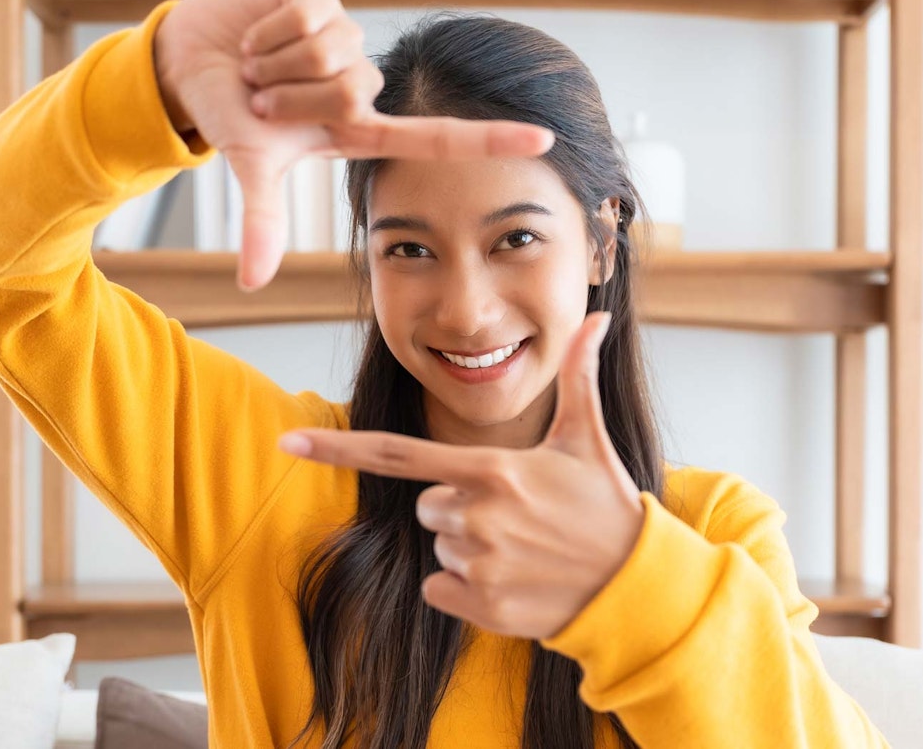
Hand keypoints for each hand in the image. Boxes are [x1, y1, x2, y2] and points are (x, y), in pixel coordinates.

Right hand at [153, 0, 554, 290]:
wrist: (192, 63)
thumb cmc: (231, 117)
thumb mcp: (253, 169)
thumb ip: (262, 223)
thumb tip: (250, 283)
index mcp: (358, 128)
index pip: (437, 137)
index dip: (490, 140)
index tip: (545, 140)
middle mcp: (361, 84)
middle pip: (352, 91)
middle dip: (291, 97)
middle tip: (263, 98)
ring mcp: (346, 39)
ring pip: (330, 53)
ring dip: (275, 64)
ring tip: (258, 66)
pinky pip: (307, 18)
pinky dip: (266, 31)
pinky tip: (257, 35)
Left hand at [278, 312, 644, 638]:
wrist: (634, 586)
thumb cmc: (605, 504)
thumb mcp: (588, 438)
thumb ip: (579, 376)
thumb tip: (597, 315)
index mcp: (490, 469)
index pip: (396, 453)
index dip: (337, 447)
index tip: (288, 443)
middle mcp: (476, 514)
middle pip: (423, 506)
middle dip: (456, 507)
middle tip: (512, 513)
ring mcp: (478, 563)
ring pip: (436, 546)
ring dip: (466, 546)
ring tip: (520, 547)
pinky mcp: (481, 606)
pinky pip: (440, 588)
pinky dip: (465, 589)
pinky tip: (512, 580)